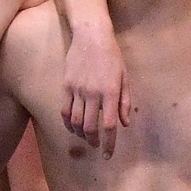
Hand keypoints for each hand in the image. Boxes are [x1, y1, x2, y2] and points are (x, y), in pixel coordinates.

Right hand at [60, 25, 129, 158]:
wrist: (91, 36)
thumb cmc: (112, 56)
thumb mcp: (125, 77)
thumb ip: (125, 102)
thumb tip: (125, 124)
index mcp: (110, 92)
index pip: (109, 125)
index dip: (109, 143)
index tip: (108, 154)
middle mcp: (93, 94)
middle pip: (90, 127)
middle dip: (93, 141)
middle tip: (96, 145)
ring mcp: (77, 90)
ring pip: (76, 121)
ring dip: (81, 134)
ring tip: (86, 137)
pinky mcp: (66, 86)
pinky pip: (65, 111)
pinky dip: (68, 123)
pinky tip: (73, 127)